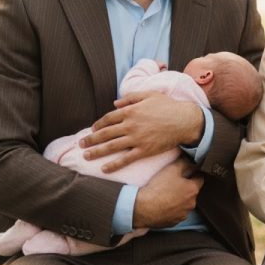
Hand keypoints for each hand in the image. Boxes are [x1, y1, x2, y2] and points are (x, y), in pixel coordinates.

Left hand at [79, 92, 203, 172]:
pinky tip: (104, 169)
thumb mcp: (149, 95)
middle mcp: (130, 125)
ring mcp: (136, 138)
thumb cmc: (167, 106)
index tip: (92, 129)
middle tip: (81, 144)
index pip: (108, 118)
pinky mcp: (144, 150)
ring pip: (111, 146)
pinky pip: (126, 159)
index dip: (98, 124)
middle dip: (91, 139)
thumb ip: (130, 97)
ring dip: (96, 152)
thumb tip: (114, 103)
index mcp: (130, 110)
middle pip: (105, 133)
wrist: (184, 120)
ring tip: (86, 156)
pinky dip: (114, 165)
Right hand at [133, 159, 203, 228]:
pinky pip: (176, 213)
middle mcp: (191, 204)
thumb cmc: (158, 188)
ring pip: (184, 204)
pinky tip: (163, 204)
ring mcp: (183, 215)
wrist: (143, 208)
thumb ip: (185, 163)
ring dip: (179, 199)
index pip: (200, 178)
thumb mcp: (172, 168)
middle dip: (186, 187)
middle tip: (174, 183)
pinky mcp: (174, 222)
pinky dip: (172, 209)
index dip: (193, 173)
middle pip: (192, 192)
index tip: (187, 172)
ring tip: (167, 195)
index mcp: (193, 190)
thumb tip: (191, 161)